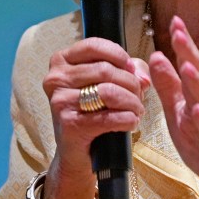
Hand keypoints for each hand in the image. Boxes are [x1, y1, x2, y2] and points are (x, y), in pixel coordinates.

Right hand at [41, 38, 149, 198]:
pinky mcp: (69, 124)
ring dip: (131, 102)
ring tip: (138, 110)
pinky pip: (108, 117)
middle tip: (140, 96)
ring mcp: (60, 102)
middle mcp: (56, 79)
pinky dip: (127, 119)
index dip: (119, 55)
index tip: (131, 68)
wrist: (77, 152)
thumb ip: (127, 70)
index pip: (94, 46)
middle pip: (105, 70)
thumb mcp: (106, 83)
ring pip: (108, 92)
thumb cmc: (92, 113)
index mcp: (61, 62)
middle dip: (130, 83)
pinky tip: (131, 122)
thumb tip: (142, 75)